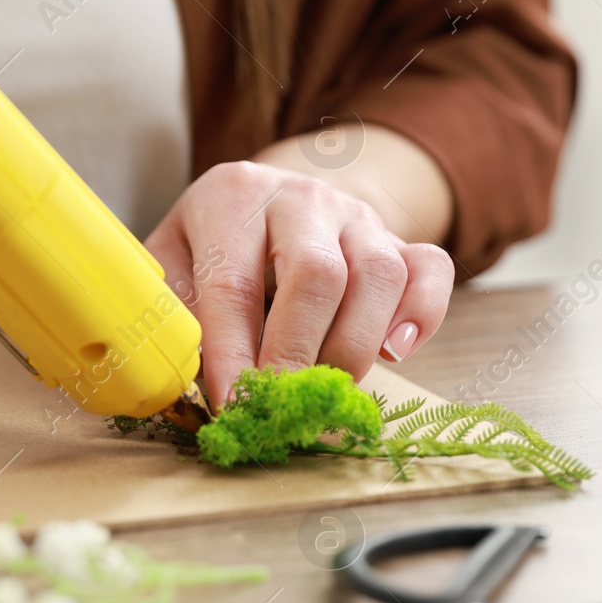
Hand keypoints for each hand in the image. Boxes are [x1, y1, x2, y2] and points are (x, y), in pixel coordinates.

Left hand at [145, 156, 453, 403]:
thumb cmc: (213, 244)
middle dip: (296, 354)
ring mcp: (358, 216)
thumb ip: (170, 311)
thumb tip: (175, 377)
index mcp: (233, 196)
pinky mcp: (400, 239)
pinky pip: (430, 271)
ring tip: (322, 389)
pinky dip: (421, 316)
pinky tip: (394, 353)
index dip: (233, 352)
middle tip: (280, 406)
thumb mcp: (172, 261)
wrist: (271, 201)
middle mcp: (301, 198)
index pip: (233, 283)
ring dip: (352, 348)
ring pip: (379, 277)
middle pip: (317, 274)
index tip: (233, 404)